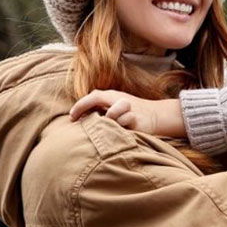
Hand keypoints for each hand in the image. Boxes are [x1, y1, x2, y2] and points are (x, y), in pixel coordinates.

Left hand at [69, 90, 184, 136]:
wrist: (156, 116)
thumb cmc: (130, 114)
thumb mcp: (114, 108)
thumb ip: (100, 110)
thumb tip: (81, 120)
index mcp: (110, 95)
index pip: (91, 97)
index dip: (79, 106)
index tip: (71, 118)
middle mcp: (117, 99)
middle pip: (96, 97)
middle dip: (83, 108)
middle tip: (75, 120)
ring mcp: (127, 107)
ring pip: (111, 113)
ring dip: (108, 120)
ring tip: (111, 126)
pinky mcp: (136, 117)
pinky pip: (124, 122)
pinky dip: (121, 127)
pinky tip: (124, 130)